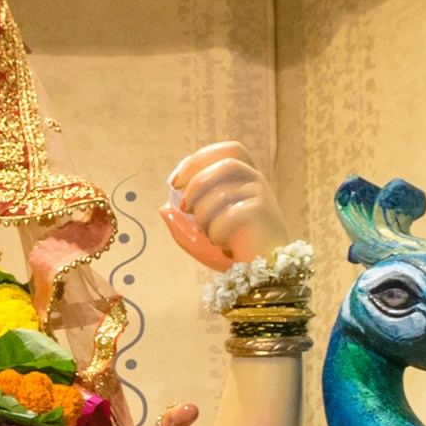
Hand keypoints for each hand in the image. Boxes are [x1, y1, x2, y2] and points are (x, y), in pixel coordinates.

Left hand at [160, 143, 286, 272]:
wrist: (262, 275)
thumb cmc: (233, 250)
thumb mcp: (202, 236)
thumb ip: (182, 223)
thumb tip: (164, 208)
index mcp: (246, 179)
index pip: (230, 150)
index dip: (199, 159)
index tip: (175, 182)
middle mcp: (257, 182)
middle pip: (225, 164)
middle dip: (197, 183)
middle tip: (185, 208)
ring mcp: (262, 196)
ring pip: (222, 192)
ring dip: (204, 215)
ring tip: (209, 234)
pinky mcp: (262, 214)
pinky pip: (228, 216)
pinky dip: (216, 233)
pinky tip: (224, 245)